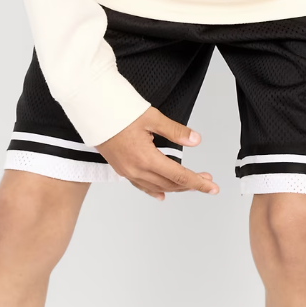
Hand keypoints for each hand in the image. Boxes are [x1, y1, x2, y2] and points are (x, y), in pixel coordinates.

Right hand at [96, 106, 219, 200]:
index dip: (198, 182)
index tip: (212, 187)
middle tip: (207, 181)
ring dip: (175, 187)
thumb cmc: (119, 112)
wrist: (93, 111)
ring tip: (191, 184)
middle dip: (190, 184)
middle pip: (170, 184)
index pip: (179, 175)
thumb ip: (175, 131)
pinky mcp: (121, 169)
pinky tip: (161, 195)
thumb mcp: (152, 118)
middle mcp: (136, 169)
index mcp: (146, 158)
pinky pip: (141, 185)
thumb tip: (195, 140)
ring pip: (157, 186)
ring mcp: (127, 171)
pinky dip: (154, 190)